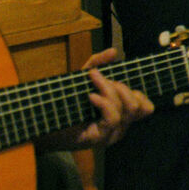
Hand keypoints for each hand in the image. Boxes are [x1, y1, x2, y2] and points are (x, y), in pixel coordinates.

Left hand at [38, 49, 154, 150]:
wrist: (42, 123)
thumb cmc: (65, 103)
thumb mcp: (83, 79)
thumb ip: (98, 64)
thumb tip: (113, 51)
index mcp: (121, 115)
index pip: (146, 108)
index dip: (138, 93)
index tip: (116, 80)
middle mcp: (120, 127)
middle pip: (137, 106)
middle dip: (121, 87)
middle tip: (101, 78)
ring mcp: (111, 135)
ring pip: (125, 110)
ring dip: (110, 90)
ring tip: (94, 82)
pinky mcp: (98, 138)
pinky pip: (111, 118)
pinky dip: (104, 103)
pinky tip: (91, 96)